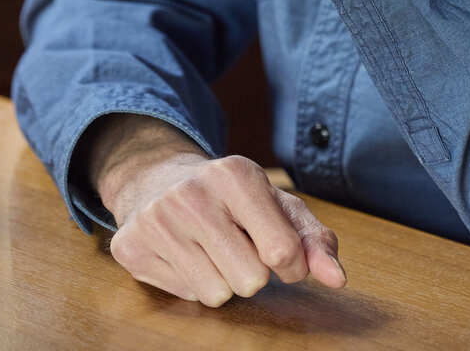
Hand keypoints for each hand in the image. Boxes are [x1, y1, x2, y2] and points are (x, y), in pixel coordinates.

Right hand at [108, 153, 346, 305]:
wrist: (158, 178)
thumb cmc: (231, 198)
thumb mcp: (277, 205)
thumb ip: (313, 240)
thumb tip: (337, 279)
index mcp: (236, 174)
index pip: (282, 251)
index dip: (289, 264)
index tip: (279, 251)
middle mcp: (193, 192)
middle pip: (250, 280)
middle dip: (252, 271)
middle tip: (236, 243)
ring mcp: (157, 219)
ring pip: (217, 294)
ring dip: (222, 280)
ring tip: (210, 247)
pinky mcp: (131, 245)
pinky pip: (185, 296)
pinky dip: (191, 283)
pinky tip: (185, 252)